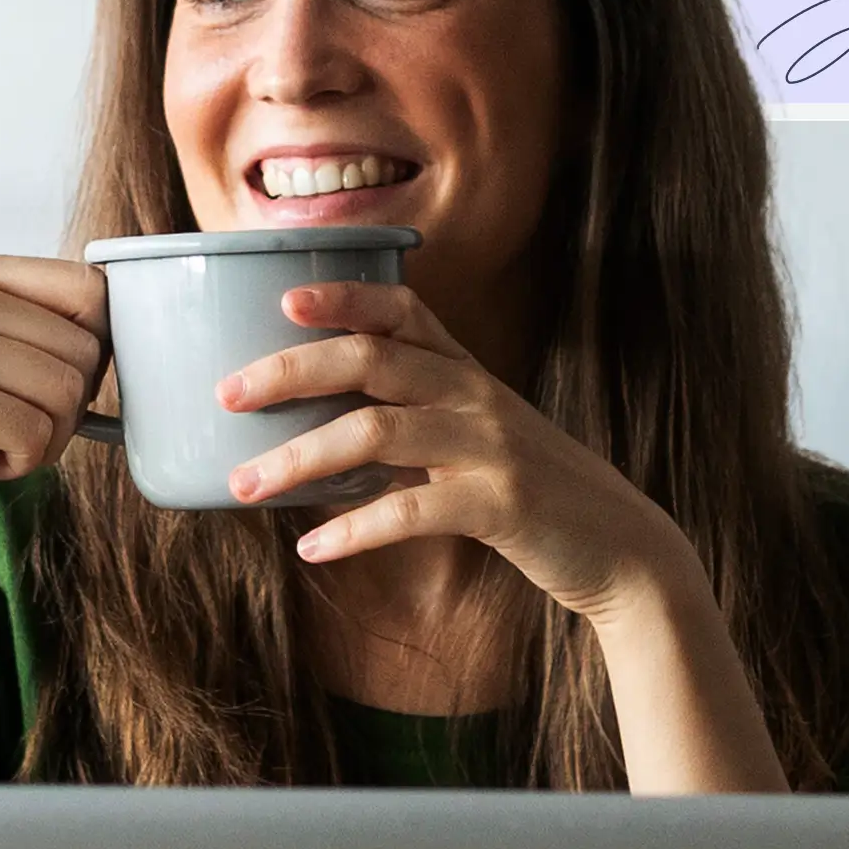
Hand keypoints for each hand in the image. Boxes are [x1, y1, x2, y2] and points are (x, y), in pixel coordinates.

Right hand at [0, 253, 108, 499]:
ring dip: (41, 438)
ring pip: (67, 392)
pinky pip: (37, 434)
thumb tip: (133, 325)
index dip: (93, 348)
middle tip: (5, 423)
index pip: (89, 288)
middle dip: (63, 406)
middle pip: (86, 347)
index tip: (47, 381)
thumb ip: (41, 324)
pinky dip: (18, 463)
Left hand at [219, 279, 698, 625]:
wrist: (622, 550)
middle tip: (226, 394)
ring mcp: (490, 448)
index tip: (282, 299)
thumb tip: (313, 428)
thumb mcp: (476, 440)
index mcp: (467, 373)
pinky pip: (411, 508)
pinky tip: (312, 549)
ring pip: (376, 432)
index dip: (343, 297)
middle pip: (371, 359)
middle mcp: (476, 396)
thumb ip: (412, 419)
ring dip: (299, 458)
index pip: (402, 309)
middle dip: (290, 370)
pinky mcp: (500, 504)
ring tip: (243, 486)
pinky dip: (354, 529)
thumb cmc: (531, 495)